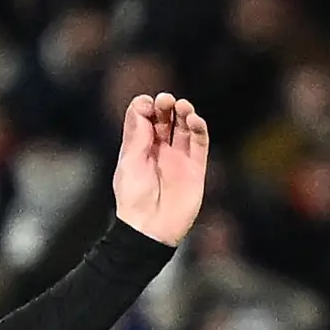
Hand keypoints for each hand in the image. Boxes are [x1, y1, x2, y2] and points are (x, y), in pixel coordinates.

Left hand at [108, 93, 210, 245]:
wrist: (150, 229)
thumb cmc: (133, 198)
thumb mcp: (129, 162)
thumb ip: (137, 134)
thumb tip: (142, 102)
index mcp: (140, 148)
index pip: (146, 118)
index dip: (147, 107)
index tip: (147, 104)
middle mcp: (160, 150)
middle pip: (166, 119)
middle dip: (166, 106)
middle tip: (165, 100)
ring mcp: (179, 158)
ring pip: (184, 127)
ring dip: (184, 113)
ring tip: (182, 106)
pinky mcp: (196, 168)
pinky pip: (200, 143)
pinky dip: (199, 128)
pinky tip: (194, 119)